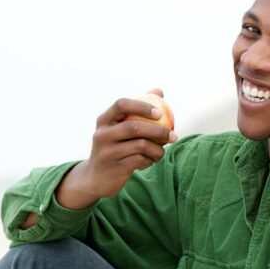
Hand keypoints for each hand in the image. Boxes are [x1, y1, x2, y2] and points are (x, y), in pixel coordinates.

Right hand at [57, 88, 176, 208]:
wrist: (95, 177)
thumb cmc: (115, 147)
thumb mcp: (120, 127)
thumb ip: (138, 109)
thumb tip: (159, 91)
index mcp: (104, 120)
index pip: (122, 104)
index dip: (142, 106)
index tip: (160, 113)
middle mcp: (102, 134)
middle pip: (135, 127)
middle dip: (159, 131)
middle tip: (174, 136)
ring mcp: (107, 151)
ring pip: (142, 146)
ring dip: (158, 149)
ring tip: (161, 152)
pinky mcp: (115, 167)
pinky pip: (141, 160)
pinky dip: (150, 160)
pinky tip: (150, 161)